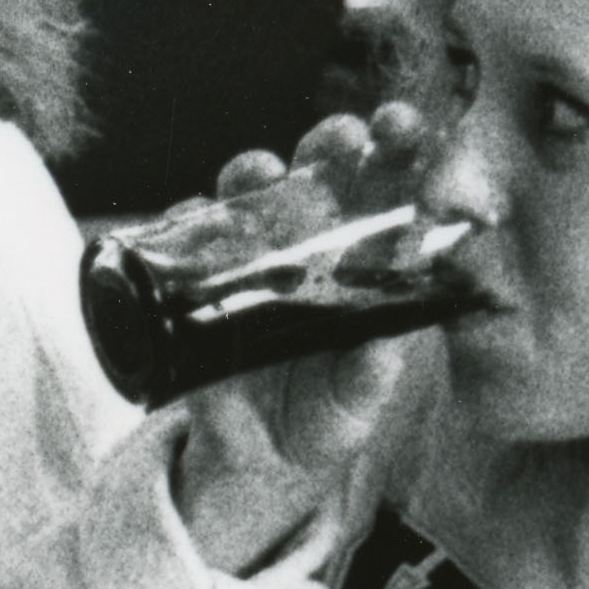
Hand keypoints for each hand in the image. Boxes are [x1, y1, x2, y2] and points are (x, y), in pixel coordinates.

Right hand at [169, 105, 438, 559]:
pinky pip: (186, 238)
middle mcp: (306, 248)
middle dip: (330, 142)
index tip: (402, 126)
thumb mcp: (357, 398)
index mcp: (359, 264)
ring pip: (251, 194)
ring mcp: (250, 260)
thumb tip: (391, 336)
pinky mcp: (197, 284)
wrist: (251, 462)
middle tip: (341, 138)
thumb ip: (374, 366)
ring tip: (260, 174)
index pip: (383, 191)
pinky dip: (186, 218)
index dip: (394, 151)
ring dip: (255, 171)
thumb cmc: (319, 419)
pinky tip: (192, 214)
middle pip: (320, 174)